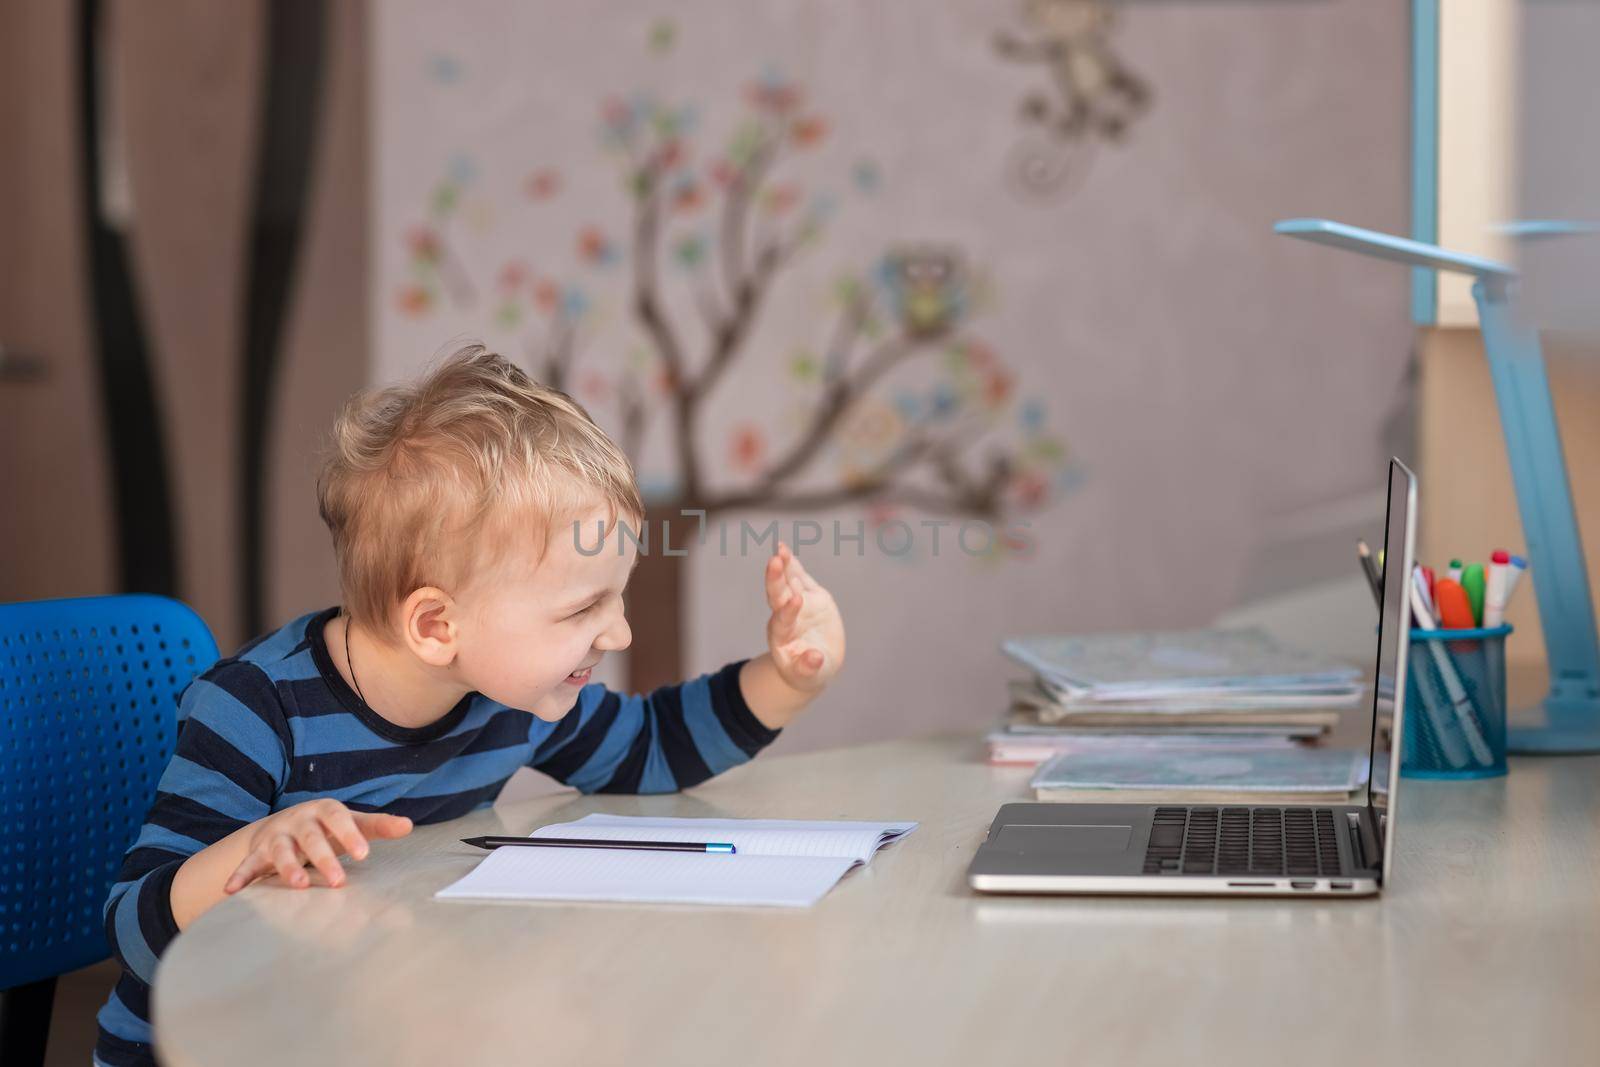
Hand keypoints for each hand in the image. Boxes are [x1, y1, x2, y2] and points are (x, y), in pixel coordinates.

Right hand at [223, 799, 412, 893]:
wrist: (285, 824)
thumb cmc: (327, 827)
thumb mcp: (352, 823)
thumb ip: (378, 826)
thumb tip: (408, 826)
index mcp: (325, 810)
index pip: (338, 818)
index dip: (350, 834)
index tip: (364, 854)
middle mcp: (299, 820)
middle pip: (310, 838)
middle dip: (323, 858)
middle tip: (338, 882)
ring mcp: (277, 836)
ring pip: (280, 850)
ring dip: (286, 867)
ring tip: (298, 886)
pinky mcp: (257, 852)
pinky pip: (248, 865)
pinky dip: (240, 876)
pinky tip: (232, 891)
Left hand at [763, 541, 845, 693]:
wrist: (815, 663)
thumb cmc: (807, 673)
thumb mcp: (808, 677)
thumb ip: (808, 667)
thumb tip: (814, 658)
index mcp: (783, 636)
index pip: (783, 621)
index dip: (788, 611)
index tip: (796, 600)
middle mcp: (785, 617)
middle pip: (778, 596)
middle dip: (775, 579)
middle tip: (774, 561)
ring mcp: (797, 604)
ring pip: (787, 582)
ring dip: (783, 566)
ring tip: (780, 548)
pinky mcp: (810, 596)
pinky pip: (799, 578)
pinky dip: (792, 564)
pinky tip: (783, 549)